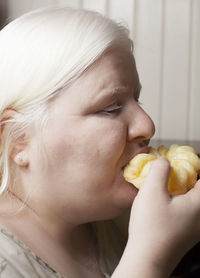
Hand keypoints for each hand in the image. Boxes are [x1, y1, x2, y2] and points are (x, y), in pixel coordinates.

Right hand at [127, 157, 199, 274]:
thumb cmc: (150, 227)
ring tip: (163, 184)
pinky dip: (178, 199)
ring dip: (181, 187)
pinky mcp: (188, 232)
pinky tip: (162, 201)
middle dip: (186, 174)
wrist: (147, 259)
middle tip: (169, 170)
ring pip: (193, 198)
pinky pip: (187, 208)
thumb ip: (160, 169)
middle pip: (199, 187)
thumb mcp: (152, 191)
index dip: (193, 163)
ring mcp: (196, 226)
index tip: (178, 159)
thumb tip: (164, 161)